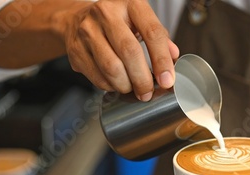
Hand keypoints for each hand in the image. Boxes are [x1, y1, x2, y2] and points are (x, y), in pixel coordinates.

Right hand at [58, 0, 178, 99]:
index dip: (162, 60)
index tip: (167, 80)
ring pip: (111, 67)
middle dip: (142, 79)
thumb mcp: (141, 21)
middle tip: (148, 92)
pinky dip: (110, 86)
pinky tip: (116, 83)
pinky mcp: (75, 49)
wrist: (77, 19)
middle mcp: (107, 13)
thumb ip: (159, 38)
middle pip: (130, 52)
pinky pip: (97, 76)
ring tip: (132, 88)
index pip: (152, 33)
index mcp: (131, 4)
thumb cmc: (117, 22)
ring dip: (126, 85)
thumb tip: (174, 57)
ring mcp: (88, 30)